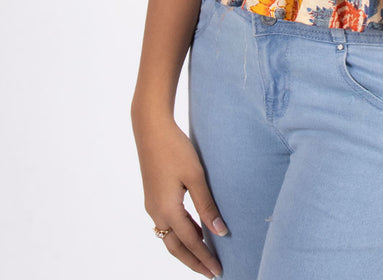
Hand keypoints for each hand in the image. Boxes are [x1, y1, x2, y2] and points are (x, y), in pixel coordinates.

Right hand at [134, 114, 225, 277]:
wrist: (151, 128)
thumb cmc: (175, 148)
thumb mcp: (195, 176)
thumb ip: (207, 205)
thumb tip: (220, 232)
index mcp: (167, 210)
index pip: (190, 242)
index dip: (204, 257)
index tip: (218, 272)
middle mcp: (156, 212)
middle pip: (176, 247)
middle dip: (194, 261)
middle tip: (211, 273)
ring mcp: (152, 204)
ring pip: (169, 237)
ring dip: (187, 248)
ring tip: (203, 256)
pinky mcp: (153, 196)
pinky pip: (166, 224)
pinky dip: (180, 233)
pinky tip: (192, 231)